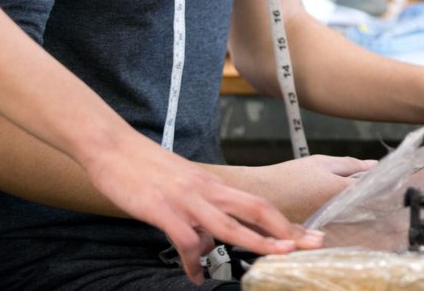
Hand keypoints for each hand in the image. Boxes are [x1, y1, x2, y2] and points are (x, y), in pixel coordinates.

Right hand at [80, 134, 324, 283]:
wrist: (112, 146)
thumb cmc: (145, 166)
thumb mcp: (181, 185)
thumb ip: (200, 210)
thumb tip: (207, 241)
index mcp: (211, 184)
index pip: (257, 202)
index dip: (283, 220)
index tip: (308, 233)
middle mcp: (205, 190)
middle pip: (255, 208)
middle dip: (285, 228)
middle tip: (311, 244)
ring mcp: (185, 200)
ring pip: (228, 224)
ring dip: (256, 242)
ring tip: (277, 258)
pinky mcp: (162, 209)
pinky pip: (185, 241)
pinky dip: (193, 262)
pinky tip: (195, 277)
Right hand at [226, 155, 375, 223]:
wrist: (262, 195)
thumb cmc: (289, 177)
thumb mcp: (321, 162)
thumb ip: (349, 165)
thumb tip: (373, 166)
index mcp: (341, 190)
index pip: (373, 189)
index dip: (384, 183)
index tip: (392, 178)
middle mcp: (338, 210)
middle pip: (365, 204)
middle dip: (373, 195)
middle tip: (377, 186)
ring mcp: (330, 222)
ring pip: (354, 214)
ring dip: (358, 205)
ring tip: (353, 194)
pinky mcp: (321, 229)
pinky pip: (339, 221)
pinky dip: (343, 213)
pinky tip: (336, 205)